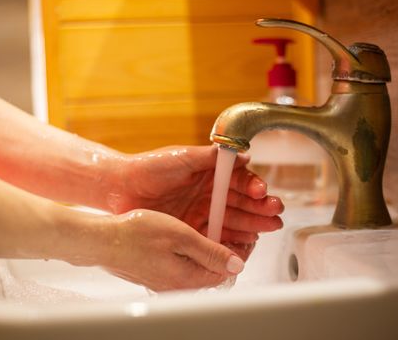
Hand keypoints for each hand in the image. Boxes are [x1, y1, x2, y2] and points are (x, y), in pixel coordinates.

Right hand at [93, 209, 245, 290]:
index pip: (229, 271)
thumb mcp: (181, 237)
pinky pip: (185, 265)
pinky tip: (190, 234)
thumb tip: (236, 264)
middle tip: (231, 225)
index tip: (245, 232)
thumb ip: (211, 252)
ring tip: (213, 225)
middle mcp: (181, 285)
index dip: (241, 250)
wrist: (102, 241)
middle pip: (216, 270)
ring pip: (201, 266)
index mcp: (190, 278)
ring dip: (211, 248)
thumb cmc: (136, 235)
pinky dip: (194, 250)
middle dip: (228, 249)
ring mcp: (169, 281)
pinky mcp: (159, 274)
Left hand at [102, 146, 283, 246]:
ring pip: (232, 220)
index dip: (252, 186)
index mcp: (209, 173)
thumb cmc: (150, 167)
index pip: (238, 180)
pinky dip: (232, 240)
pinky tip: (246, 242)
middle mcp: (209, 193)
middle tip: (276, 215)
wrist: (121, 188)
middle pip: (240, 202)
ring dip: (252, 224)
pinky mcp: (192, 230)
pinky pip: (216, 236)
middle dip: (259, 208)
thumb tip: (243, 154)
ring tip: (268, 229)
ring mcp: (201, 213)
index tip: (261, 192)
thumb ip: (212, 157)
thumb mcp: (183, 157)